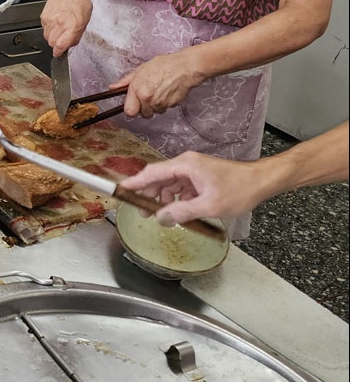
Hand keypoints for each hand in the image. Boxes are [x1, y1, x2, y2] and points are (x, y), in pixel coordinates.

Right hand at [40, 0, 90, 54]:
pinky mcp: (43, 18)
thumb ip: (78, 34)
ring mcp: (50, 20)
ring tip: (60, 29)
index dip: (60, 52)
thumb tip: (70, 45)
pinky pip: (45, 30)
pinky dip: (49, 30)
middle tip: (63, 39)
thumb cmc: (78, 1)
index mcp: (73, 25)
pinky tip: (56, 22)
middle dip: (57, 45)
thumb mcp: (86, 18)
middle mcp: (60, 23)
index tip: (61, 53)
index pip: (60, 45)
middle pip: (52, 44)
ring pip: (47, 38)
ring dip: (53, 37)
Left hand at [117, 52, 202, 117]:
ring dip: (155, 106)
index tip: (133, 104)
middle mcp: (148, 99)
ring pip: (154, 112)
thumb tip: (112, 88)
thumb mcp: (140, 70)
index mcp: (138, 90)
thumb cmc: (163, 65)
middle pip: (143, 114)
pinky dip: (165, 103)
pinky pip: (165, 109)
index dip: (131, 109)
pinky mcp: (171, 106)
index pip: (129, 112)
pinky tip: (167, 92)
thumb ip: (125, 81)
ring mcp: (161, 104)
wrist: (184, 67)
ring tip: (159, 91)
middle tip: (148, 95)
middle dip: (145, 107)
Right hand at [119, 152, 263, 224]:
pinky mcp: (200, 176)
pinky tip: (180, 211)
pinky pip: (181, 186)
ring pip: (169, 184)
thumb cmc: (238, 189)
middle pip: (159, 178)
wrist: (261, 181)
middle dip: (149, 195)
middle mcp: (186, 164)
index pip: (152, 173)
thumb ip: (182, 212)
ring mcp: (193, 169)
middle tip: (141, 212)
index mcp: (185, 165)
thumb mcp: (208, 205)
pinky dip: (177, 198)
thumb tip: (162, 218)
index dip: (135, 182)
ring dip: (164, 199)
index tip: (120, 189)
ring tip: (162, 216)